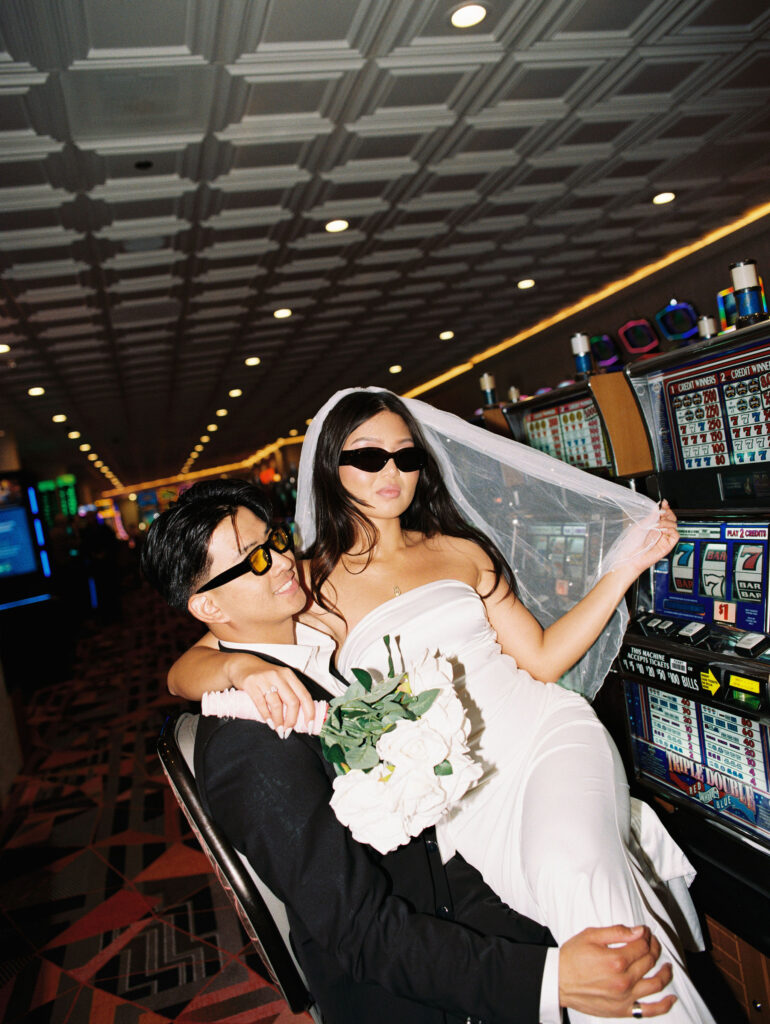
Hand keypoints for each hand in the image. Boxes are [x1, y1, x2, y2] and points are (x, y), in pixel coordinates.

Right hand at [226, 653, 314, 735]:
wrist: (243, 665)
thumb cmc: (264, 675)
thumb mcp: (281, 679)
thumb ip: (290, 692)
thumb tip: (301, 716)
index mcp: (289, 675)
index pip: (305, 696)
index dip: (309, 713)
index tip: (309, 726)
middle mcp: (279, 676)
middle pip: (292, 701)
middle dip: (292, 720)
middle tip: (288, 731)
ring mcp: (265, 680)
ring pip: (277, 705)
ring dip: (279, 721)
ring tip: (279, 729)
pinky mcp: (252, 685)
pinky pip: (261, 704)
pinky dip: (266, 716)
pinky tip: (269, 723)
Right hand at [559, 925, 676, 1017]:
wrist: (558, 981)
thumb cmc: (572, 957)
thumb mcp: (591, 936)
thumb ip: (617, 932)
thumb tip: (639, 931)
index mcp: (616, 959)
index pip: (642, 945)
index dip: (646, 936)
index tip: (645, 932)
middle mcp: (624, 980)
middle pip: (649, 961)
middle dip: (653, 948)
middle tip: (651, 943)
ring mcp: (625, 997)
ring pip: (655, 984)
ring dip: (665, 972)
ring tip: (666, 966)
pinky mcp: (623, 1010)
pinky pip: (649, 1011)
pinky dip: (664, 1005)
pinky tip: (671, 999)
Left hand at [614, 501, 679, 584]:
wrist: (631, 557)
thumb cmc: (631, 544)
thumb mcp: (640, 525)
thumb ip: (651, 517)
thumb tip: (658, 508)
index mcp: (652, 526)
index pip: (663, 515)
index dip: (666, 508)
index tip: (664, 503)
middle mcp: (659, 531)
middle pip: (671, 518)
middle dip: (668, 513)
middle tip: (663, 512)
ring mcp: (664, 538)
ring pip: (674, 525)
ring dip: (666, 522)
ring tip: (657, 525)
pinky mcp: (668, 545)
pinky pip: (676, 535)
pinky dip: (671, 530)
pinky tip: (663, 530)